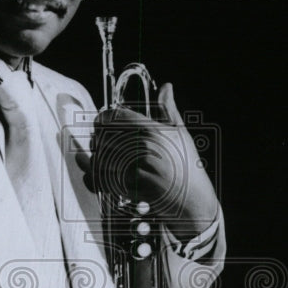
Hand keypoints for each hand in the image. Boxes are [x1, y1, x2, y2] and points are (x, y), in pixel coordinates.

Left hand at [77, 83, 218, 240]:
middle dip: (96, 141)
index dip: (102, 119)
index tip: (100, 124)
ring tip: (97, 161)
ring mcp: (137, 169)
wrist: (193, 200)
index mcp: (153, 131)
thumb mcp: (180, 134)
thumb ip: (168, 110)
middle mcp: (144, 148)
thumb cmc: (187, 167)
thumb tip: (166, 86)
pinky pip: (102, 181)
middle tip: (97, 144)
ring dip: (93, 161)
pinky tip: (97, 177)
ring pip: (99, 160)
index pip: (115, 117)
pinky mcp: (132, 189)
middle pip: (103, 137)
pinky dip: (94, 179)